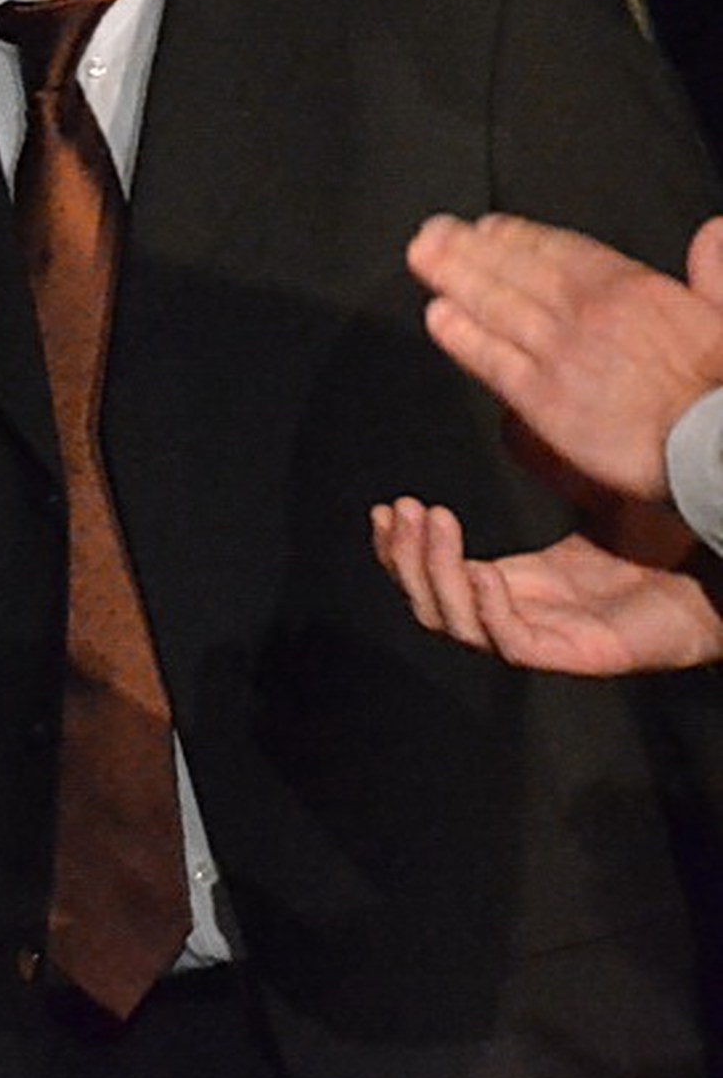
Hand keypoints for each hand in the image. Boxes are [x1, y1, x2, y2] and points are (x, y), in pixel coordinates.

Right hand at [372, 496, 722, 674]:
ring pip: (459, 624)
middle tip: (402, 512)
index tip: (388, 509)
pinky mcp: (578, 655)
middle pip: (433, 605)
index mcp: (519, 587)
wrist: (722, 580)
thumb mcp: (595, 501)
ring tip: (433, 523)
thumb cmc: (669, 547)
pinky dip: (486, 607)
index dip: (404, 549)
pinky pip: (511, 640)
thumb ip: (554, 473)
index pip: (438, 579)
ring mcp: (548, 640)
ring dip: (434, 575)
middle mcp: (523, 618)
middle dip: (405, 558)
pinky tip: (478, 569)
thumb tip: (519, 421)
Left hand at [408, 213, 722, 505]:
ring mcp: (562, 354)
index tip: (488, 227)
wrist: (722, 442)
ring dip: (454, 277)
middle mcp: (589, 313)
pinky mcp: (544, 400)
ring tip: (423, 258)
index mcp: (635, 289)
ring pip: (497, 306)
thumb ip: (714, 270)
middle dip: (470, 248)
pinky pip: (492, 360)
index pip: (563, 252)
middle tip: (434, 232)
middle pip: (518, 271)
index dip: (519, 238)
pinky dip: (462, 335)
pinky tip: (436, 317)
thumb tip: (711, 231)